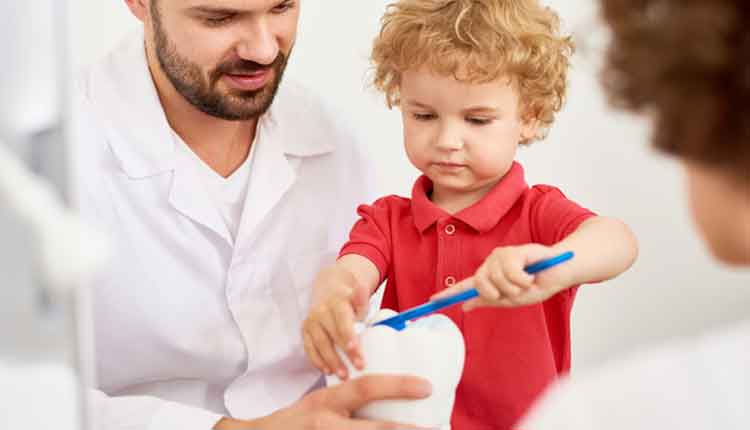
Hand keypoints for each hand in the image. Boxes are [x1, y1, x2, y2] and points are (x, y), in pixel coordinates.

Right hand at [215, 375, 432, 429]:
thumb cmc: (298, 421)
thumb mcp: (320, 402)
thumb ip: (349, 400)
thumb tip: (389, 393)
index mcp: (328, 401)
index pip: (366, 387)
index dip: (398, 385)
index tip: (426, 386)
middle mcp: (327, 423)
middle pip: (373, 429)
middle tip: (433, 429)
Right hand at [302, 265, 369, 379]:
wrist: (329, 293)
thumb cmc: (348, 302)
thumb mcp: (357, 299)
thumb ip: (361, 299)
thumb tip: (364, 289)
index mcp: (337, 302)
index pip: (342, 320)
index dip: (348, 336)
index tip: (355, 350)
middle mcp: (321, 311)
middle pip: (331, 334)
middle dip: (344, 353)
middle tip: (358, 368)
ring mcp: (311, 321)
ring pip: (319, 343)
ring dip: (331, 361)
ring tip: (343, 375)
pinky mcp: (305, 331)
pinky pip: (309, 348)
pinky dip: (317, 361)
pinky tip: (327, 370)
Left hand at [431, 244, 572, 309]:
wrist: (560, 273)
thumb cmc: (538, 284)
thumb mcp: (513, 299)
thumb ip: (489, 301)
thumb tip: (465, 306)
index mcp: (489, 278)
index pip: (465, 287)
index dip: (449, 294)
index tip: (433, 300)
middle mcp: (490, 265)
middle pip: (480, 284)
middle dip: (498, 294)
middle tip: (516, 291)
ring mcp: (500, 256)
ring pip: (495, 279)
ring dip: (515, 287)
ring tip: (527, 281)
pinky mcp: (512, 250)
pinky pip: (510, 272)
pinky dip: (523, 279)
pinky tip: (531, 274)